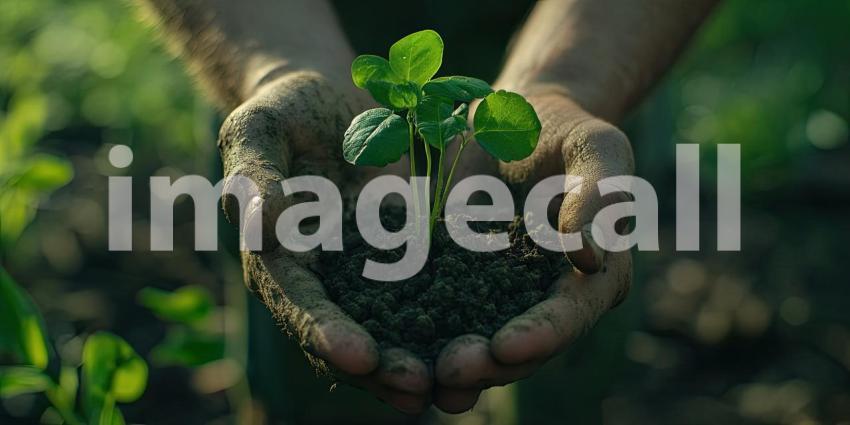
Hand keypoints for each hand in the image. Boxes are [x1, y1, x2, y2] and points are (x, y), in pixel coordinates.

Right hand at [218, 71, 431, 413]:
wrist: (335, 101)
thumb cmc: (286, 110)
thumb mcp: (260, 129)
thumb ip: (254, 175)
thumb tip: (260, 226)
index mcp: (279, 260)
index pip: (298, 305)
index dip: (325, 333)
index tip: (358, 355)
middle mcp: (323, 281)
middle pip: (348, 337)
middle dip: (382, 368)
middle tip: (419, 388)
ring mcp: (368, 276)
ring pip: (392, 332)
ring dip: (419, 362)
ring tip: (453, 387)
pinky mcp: (409, 261)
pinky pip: (431, 298)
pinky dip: (452, 323)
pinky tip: (485, 343)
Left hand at [433, 91, 633, 412]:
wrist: (514, 119)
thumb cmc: (567, 130)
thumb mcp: (594, 148)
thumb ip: (598, 195)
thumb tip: (589, 256)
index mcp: (593, 277)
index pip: (570, 315)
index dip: (540, 336)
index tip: (506, 348)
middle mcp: (546, 298)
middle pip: (521, 346)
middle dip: (487, 364)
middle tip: (450, 373)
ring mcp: (498, 294)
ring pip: (475, 340)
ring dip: (445, 363)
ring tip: (412, 378)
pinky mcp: (454, 279)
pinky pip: (433, 307)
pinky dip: (409, 327)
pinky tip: (379, 341)